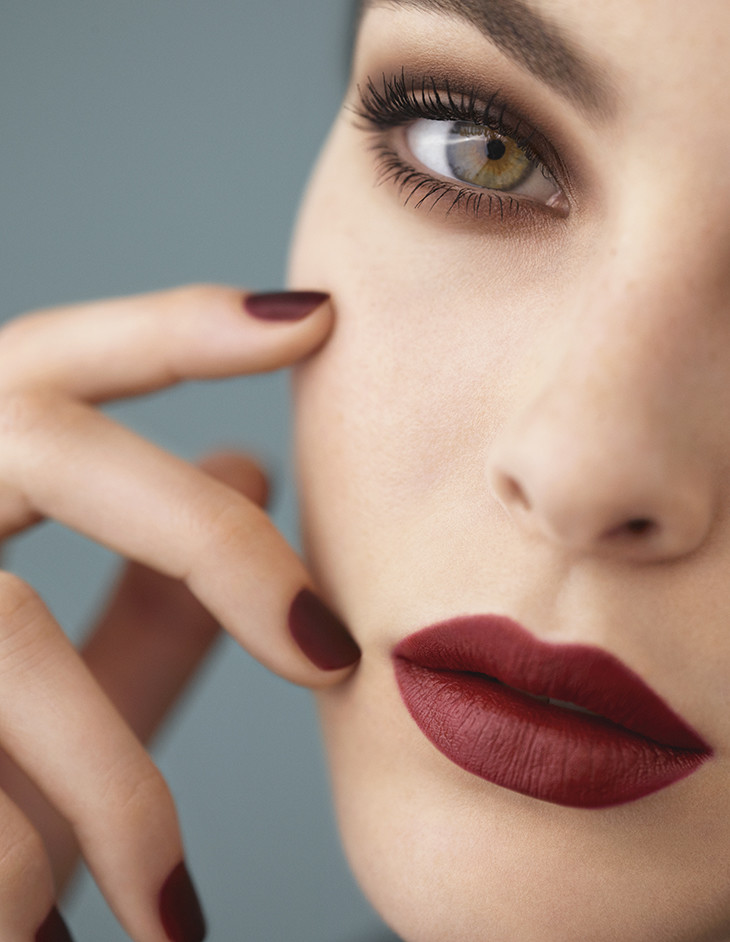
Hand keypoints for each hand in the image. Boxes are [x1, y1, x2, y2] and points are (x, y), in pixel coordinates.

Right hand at [0, 286, 357, 940]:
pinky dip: (29, 871)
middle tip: (333, 654)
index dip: (177, 324)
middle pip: (48, 442)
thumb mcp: (46, 674)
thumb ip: (150, 576)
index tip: (316, 317)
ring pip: (11, 638)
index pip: (54, 358)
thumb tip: (250, 460)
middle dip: (212, 540)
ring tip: (173, 913)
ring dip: (116, 790)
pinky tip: (55, 932)